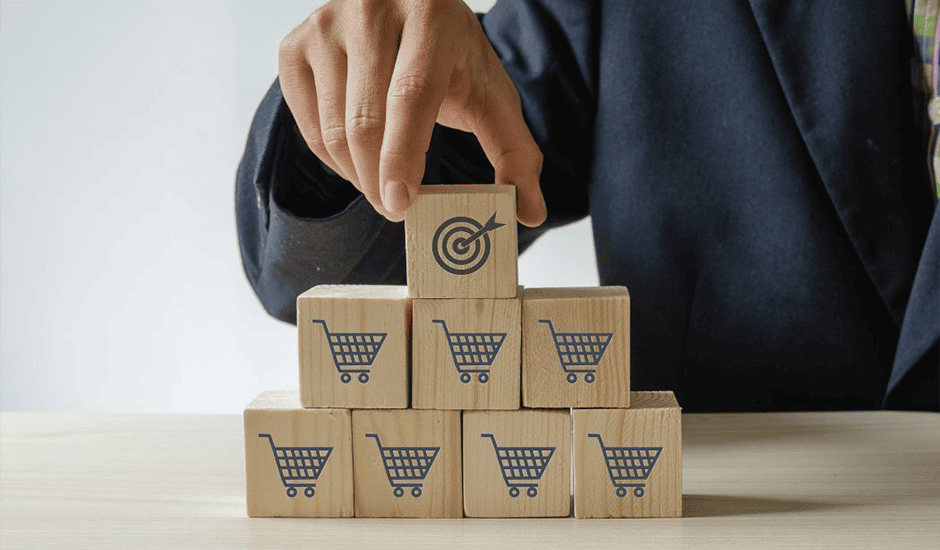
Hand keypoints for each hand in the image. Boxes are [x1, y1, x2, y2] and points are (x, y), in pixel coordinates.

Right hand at [278, 0, 546, 225]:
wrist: (407, 10)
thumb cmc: (451, 58)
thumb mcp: (492, 97)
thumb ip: (515, 153)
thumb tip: (530, 212)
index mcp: (431, 15)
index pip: (410, 95)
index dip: (403, 155)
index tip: (401, 204)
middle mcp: (371, 9)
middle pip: (366, 120)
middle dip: (379, 181)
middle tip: (398, 210)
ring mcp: (326, 25)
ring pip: (333, 129)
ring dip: (357, 176)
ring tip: (383, 187)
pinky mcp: (295, 45)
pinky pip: (307, 125)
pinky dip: (334, 159)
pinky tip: (359, 162)